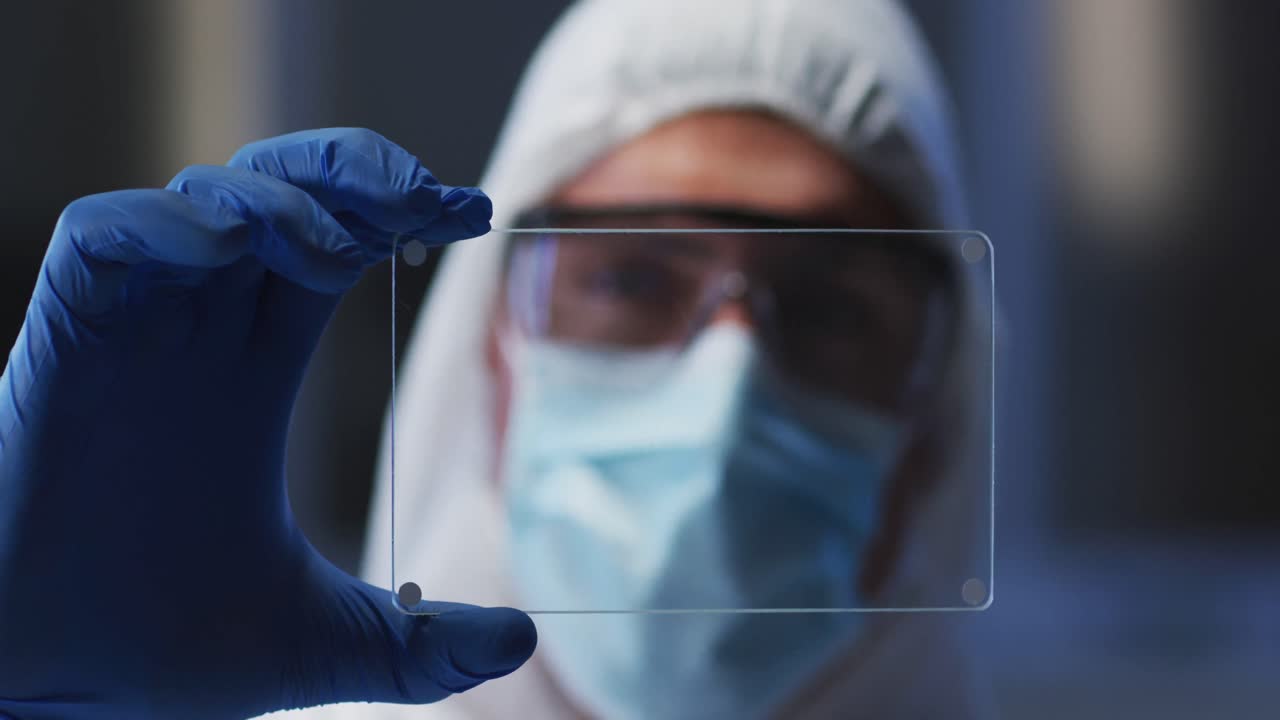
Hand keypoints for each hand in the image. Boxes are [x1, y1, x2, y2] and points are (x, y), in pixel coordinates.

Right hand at [0, 128, 534, 719]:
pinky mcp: (62, 340)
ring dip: (279, 199)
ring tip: (337, 251)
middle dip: (353, 173)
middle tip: (427, 195)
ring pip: (204, 198)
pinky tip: (228, 250)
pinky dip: (166, 225)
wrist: (43, 689)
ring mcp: (131, 331)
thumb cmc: (157, 649)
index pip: (336, 245)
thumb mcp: (322, 640)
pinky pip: (103, 237)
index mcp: (255, 368)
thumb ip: (418, 645)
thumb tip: (520, 639)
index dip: (401, 213)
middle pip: (279, 192)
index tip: (476, 214)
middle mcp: (198, 333)